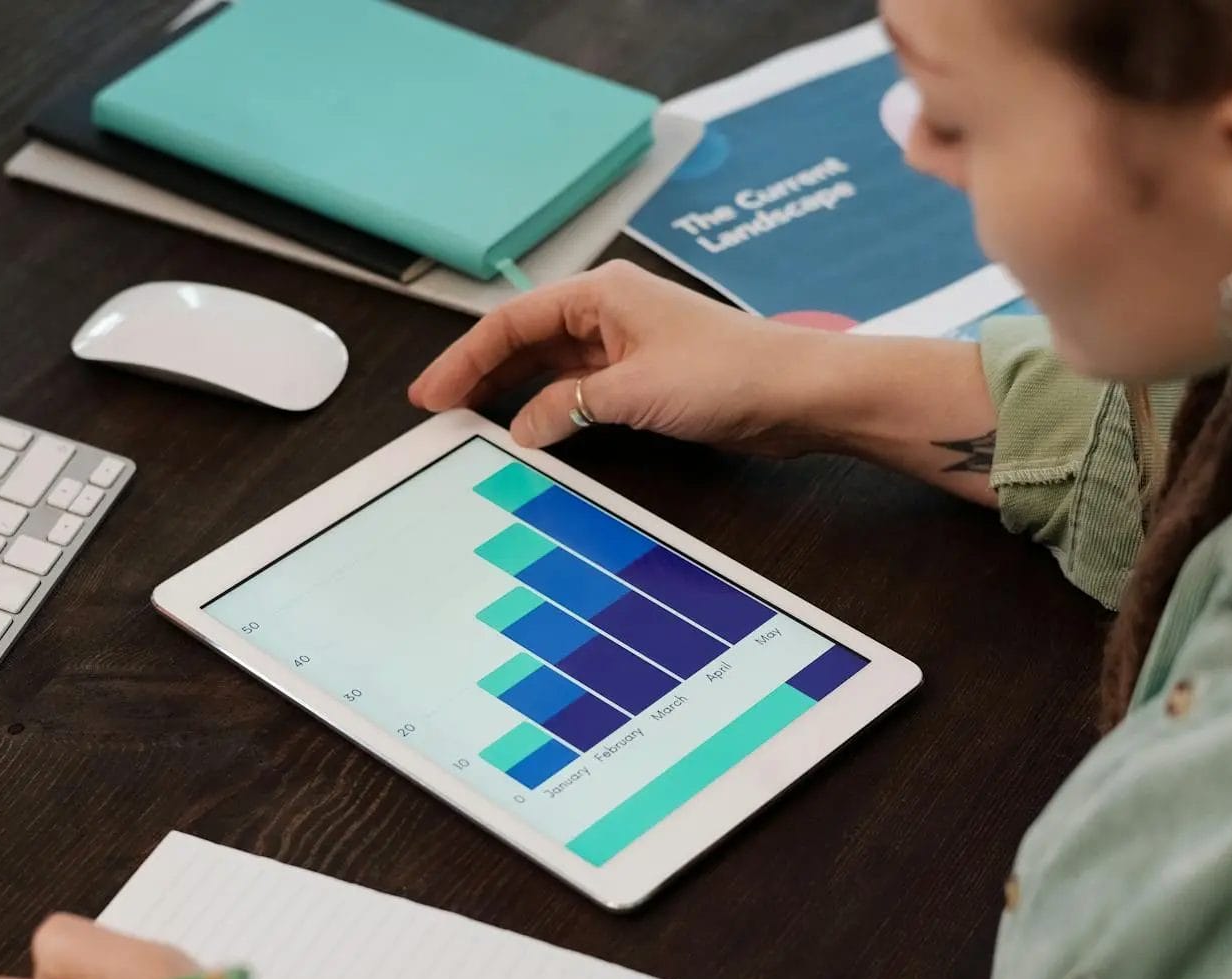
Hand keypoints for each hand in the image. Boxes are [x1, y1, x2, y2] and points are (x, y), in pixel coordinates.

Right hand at [411, 260, 1004, 506]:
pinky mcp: (645, 377)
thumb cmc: (730, 373)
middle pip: (524, 340)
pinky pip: (577, 389)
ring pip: (549, 365)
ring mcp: (626, 344)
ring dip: (510, 392)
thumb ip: (567, 407)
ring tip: (470, 420)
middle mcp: (609, 312)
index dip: (464, 357)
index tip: (431, 392)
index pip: (511, 322)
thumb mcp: (633, 392)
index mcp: (600, 295)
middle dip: (479, 372)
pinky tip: (529, 430)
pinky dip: (548, 407)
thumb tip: (522, 428)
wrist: (800, 392)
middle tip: (437, 409)